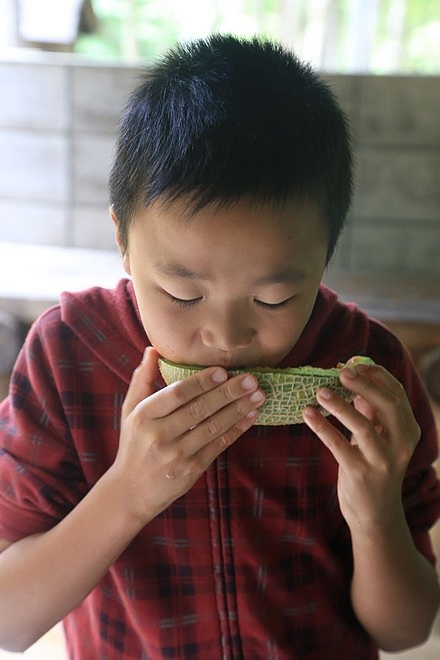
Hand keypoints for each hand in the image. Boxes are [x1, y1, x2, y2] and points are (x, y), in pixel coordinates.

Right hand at [110, 347, 264, 523]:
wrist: (130, 493)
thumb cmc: (133, 445)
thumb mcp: (130, 411)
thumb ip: (142, 380)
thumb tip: (152, 350)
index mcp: (143, 416)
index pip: (175, 395)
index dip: (200, 382)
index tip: (222, 371)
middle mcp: (158, 436)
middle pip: (199, 409)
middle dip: (228, 393)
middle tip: (251, 379)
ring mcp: (176, 455)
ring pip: (213, 427)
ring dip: (238, 410)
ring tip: (258, 395)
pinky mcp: (191, 471)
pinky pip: (218, 445)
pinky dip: (236, 429)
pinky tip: (251, 416)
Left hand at [302, 363, 420, 532]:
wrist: (375, 515)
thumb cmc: (374, 468)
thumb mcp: (376, 438)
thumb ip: (370, 411)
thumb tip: (354, 379)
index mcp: (408, 431)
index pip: (397, 395)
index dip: (376, 376)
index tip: (355, 364)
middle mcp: (401, 445)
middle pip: (387, 405)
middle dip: (364, 385)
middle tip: (341, 372)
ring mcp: (382, 461)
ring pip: (363, 425)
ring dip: (339, 405)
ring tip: (319, 391)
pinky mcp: (361, 474)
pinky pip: (339, 445)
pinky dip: (322, 427)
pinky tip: (307, 414)